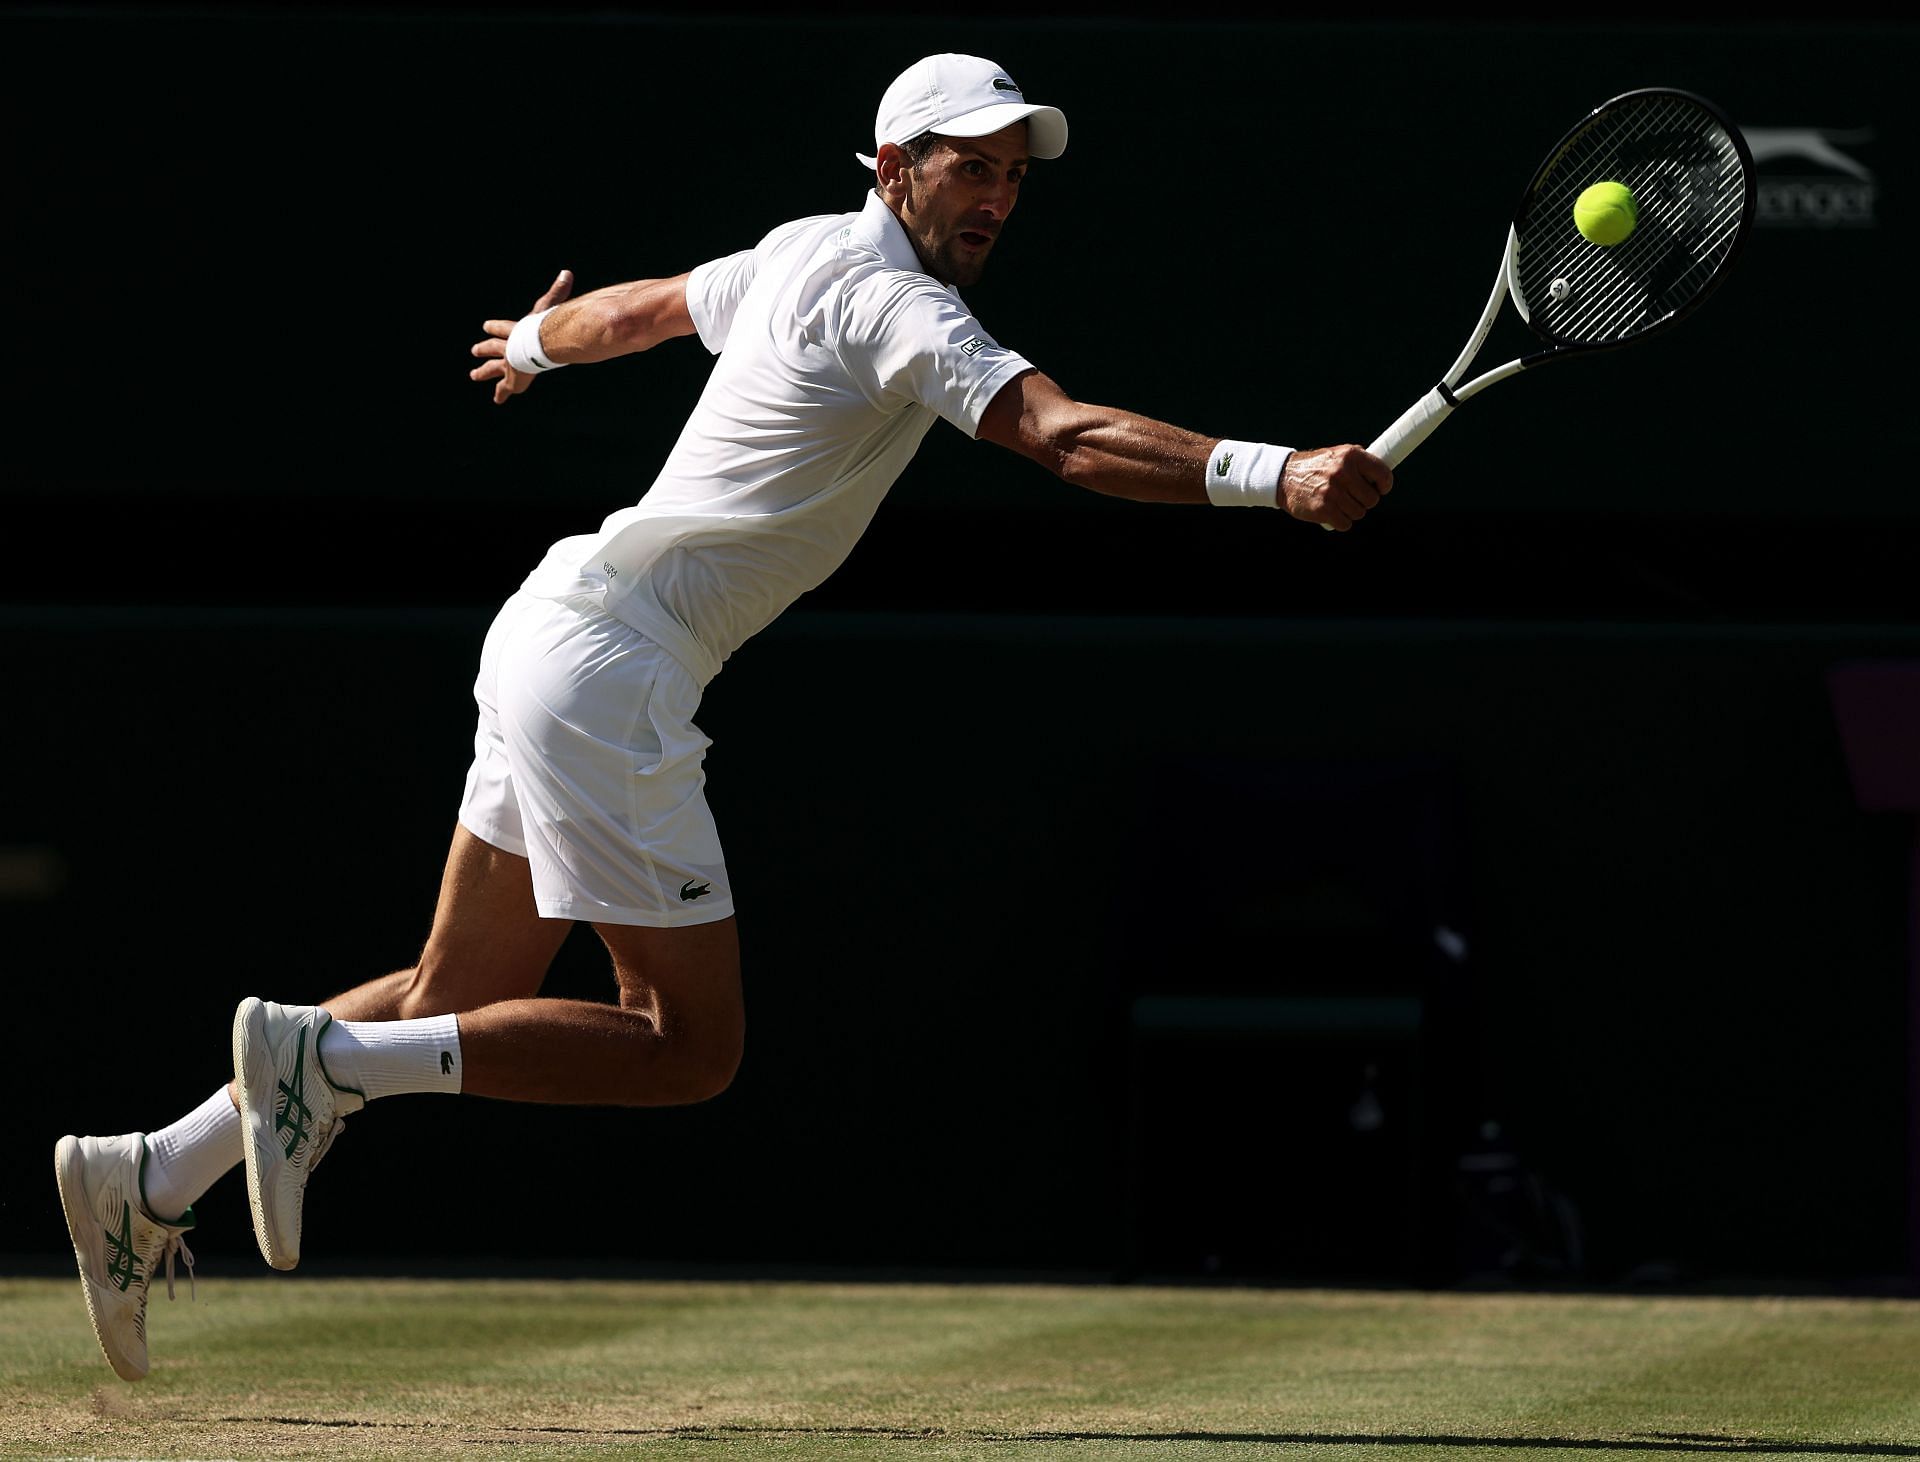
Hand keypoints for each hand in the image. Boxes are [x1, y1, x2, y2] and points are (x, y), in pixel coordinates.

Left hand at [469, 269, 573, 404]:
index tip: (485, 326)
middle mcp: (507, 348)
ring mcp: (508, 365)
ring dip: (482, 372)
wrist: (535, 345)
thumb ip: (558, 291)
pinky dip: (501, 394)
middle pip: (492, 348)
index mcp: (514, 331)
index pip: (502, 328)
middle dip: (483, 349)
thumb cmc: (543, 326)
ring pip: (492, 369)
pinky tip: (497, 400)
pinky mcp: (512, 380)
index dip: (494, 328)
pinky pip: (504, 389)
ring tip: (472, 375)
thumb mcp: (549, 306)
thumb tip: (567, 272)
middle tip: (473, 351)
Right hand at [1280, 444, 1393, 530]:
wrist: (1283, 477)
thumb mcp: (1337, 455)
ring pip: (1359, 513)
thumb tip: (1382, 475)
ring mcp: (1333, 492)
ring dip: (1350, 512)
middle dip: (1364, 501)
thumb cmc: (1315, 467)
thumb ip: (1359, 463)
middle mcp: (1343, 472)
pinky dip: (1340, 521)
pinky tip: (1331, 512)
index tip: (1380, 489)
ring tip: (1337, 503)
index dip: (1384, 485)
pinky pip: (1345, 524)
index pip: (1382, 474)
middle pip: (1372, 499)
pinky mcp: (1324, 509)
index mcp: (1350, 456)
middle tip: (1352, 497)